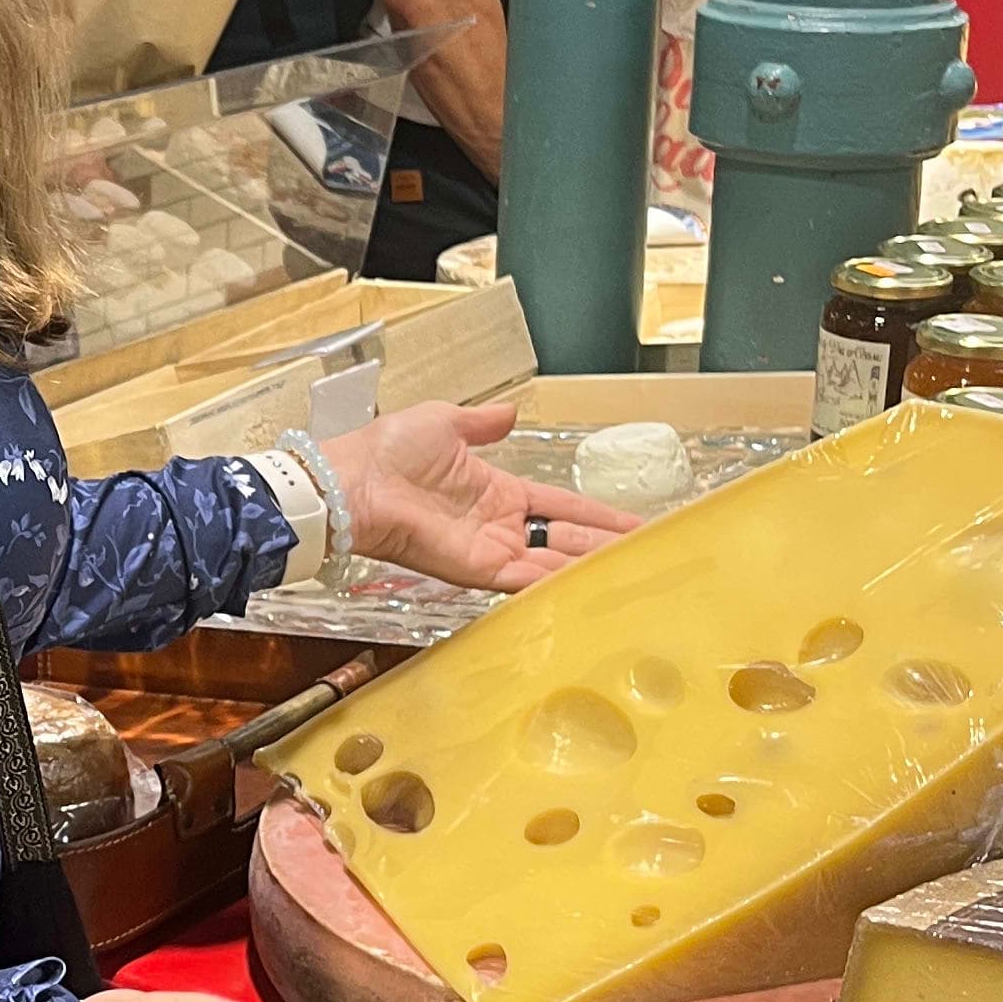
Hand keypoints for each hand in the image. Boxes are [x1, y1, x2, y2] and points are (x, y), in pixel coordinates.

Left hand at [319, 400, 641, 595]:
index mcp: (496, 490)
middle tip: (648, 556)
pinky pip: (524, 581)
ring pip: (552, 563)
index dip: (596, 515)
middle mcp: (498, 525)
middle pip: (565, 540)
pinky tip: (589, 588)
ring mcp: (489, 550)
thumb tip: (508, 413)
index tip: (632, 523)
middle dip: (605, 548)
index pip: (559, 507)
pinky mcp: (475, 569)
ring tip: (633, 575)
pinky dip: (556, 585)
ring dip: (590, 568)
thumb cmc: (387, 450)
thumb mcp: (444, 422)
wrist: (354, 481)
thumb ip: (481, 425)